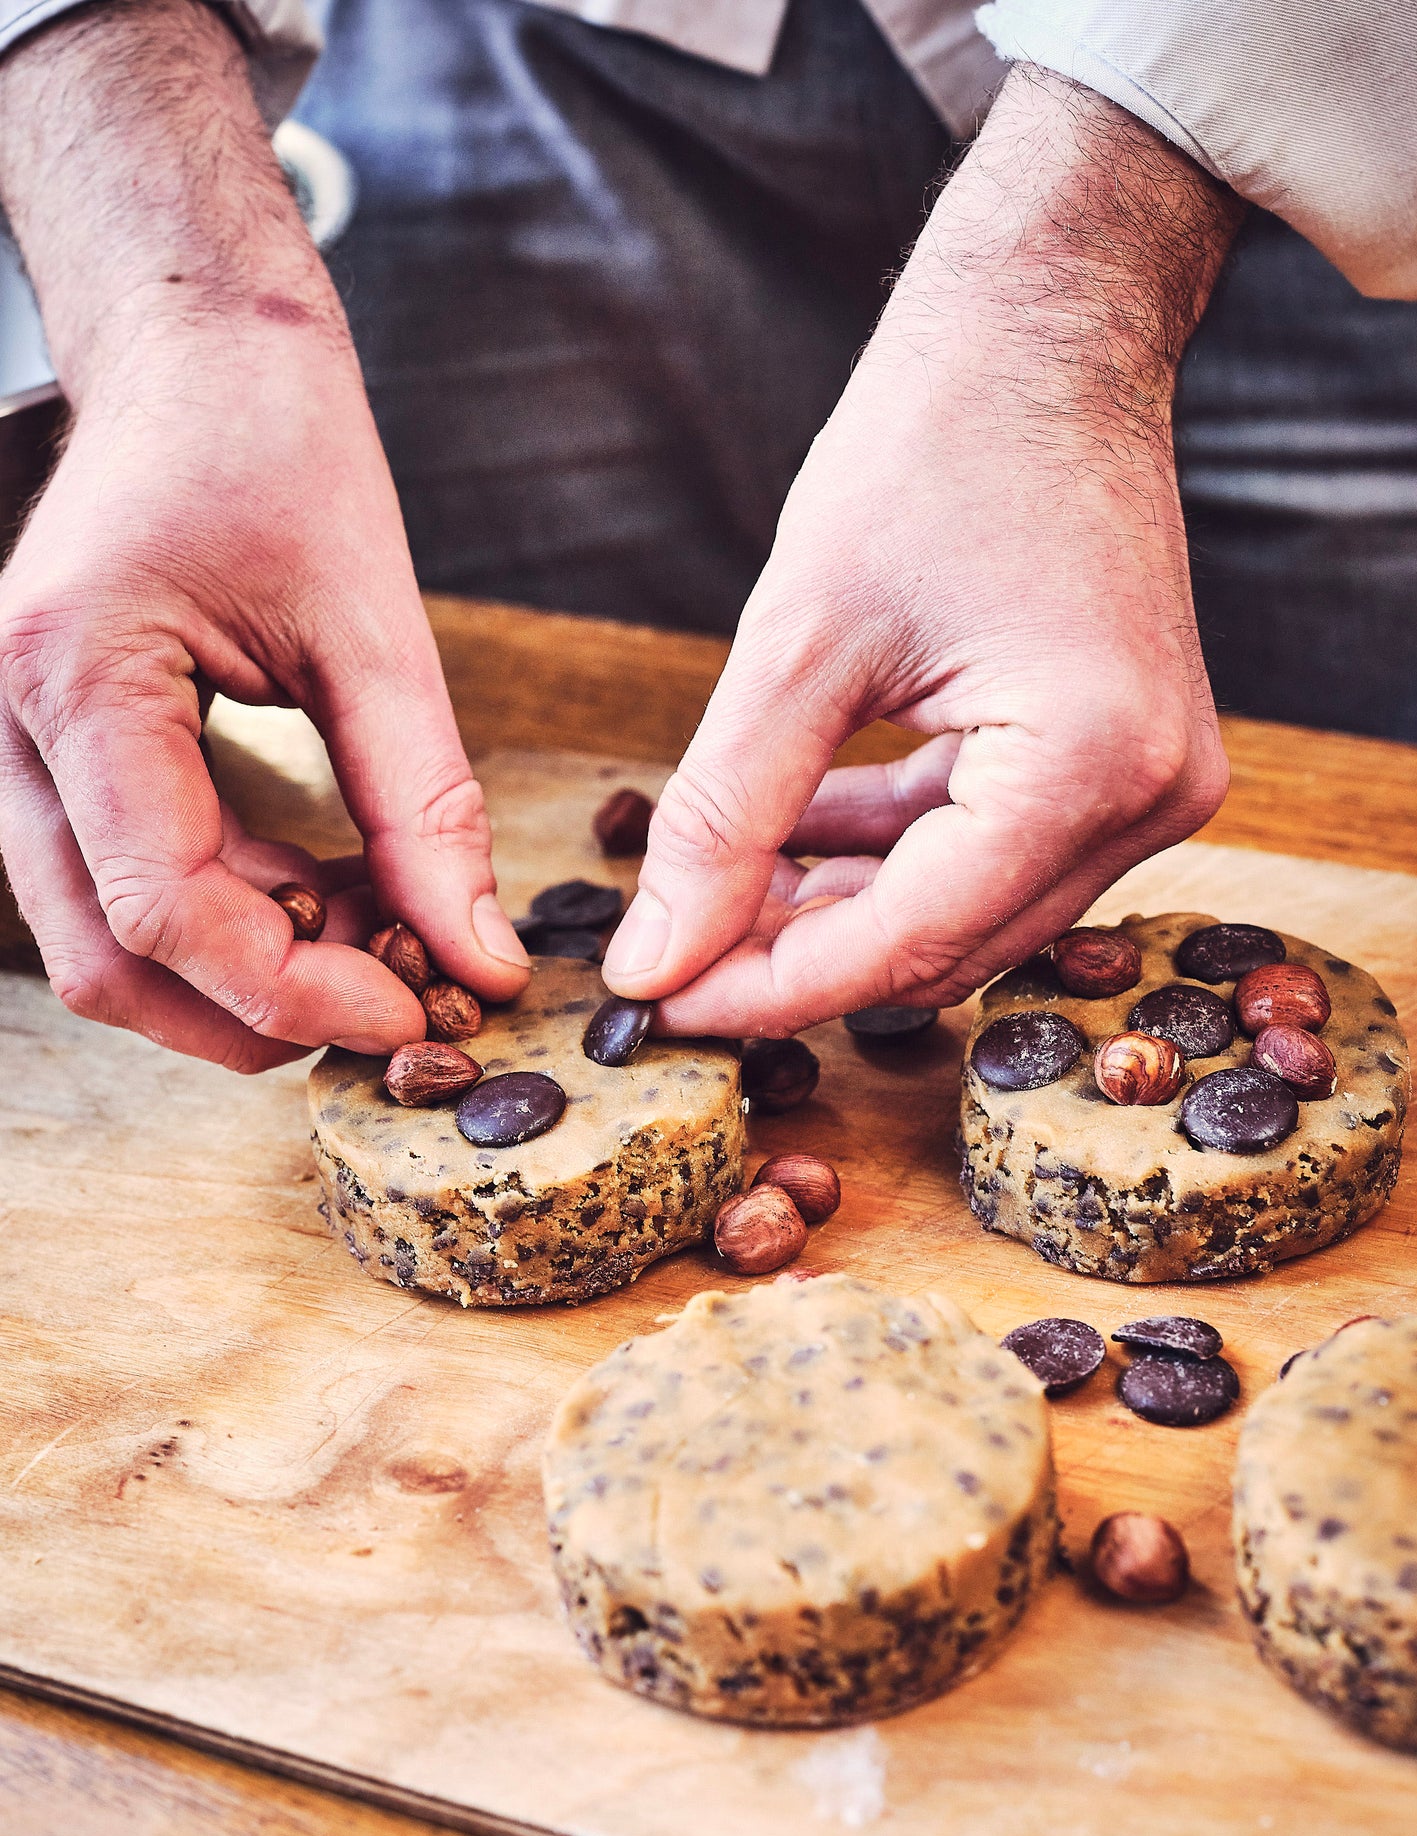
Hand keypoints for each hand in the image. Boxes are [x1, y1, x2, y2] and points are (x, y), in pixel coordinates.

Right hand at [0, 0, 528, 1071]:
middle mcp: (4, 721)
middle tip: (394, 1002)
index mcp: (76, 673)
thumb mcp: (374, 624)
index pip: (163, 906)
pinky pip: (118, 881)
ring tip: (374, 935)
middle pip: (104, 957)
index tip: (412, 1008)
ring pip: (102, 938)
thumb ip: (427, 806)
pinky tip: (325, 891)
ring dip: (240, 973)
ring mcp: (9, 740)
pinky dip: (224, 915)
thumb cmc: (276, 444)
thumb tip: (480, 959)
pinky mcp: (48, 750)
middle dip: (254, 1012)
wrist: (198, 354)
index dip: (291, 989)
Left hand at [603, 67, 1242, 1036]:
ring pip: (965, 914)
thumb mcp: (799, 640)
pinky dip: (892, 856)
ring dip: (841, 910)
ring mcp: (1152, 784)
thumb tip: (652, 959)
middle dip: (799, 958)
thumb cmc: (933, 442)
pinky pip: (991, 853)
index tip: (655, 1003)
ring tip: (723, 881)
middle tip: (674, 950)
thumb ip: (721, 817)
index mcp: (1088, 766)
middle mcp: (1148, 797)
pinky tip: (797, 830)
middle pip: (943, 947)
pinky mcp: (1125, 761)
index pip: (906, 943)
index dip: (766, 989)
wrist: (1047, 330)